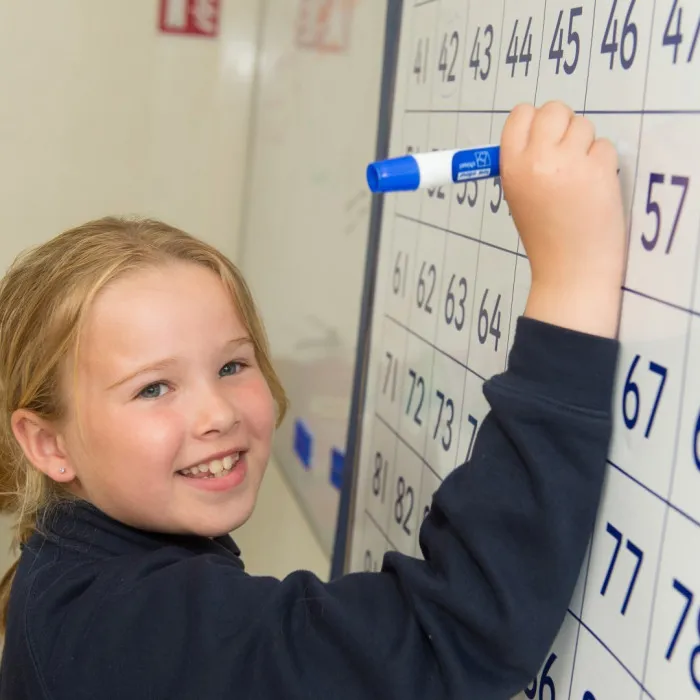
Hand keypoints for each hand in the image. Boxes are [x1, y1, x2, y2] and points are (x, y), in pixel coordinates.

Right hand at [500, 101, 626, 338]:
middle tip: (567, 154)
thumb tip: (543, 133)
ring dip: (586, 145)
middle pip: (554, 110)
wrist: (569, 269)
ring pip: (584, 125)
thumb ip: (524, 163)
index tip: (543, 138)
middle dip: (564, 126)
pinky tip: (594, 188)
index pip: (521, 114)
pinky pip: (605, 146)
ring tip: (580, 178)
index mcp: (511, 166)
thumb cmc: (544, 235)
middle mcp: (537, 159)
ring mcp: (569, 163)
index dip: (535, 121)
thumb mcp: (517, 196)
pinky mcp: (599, 169)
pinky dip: (603, 163)